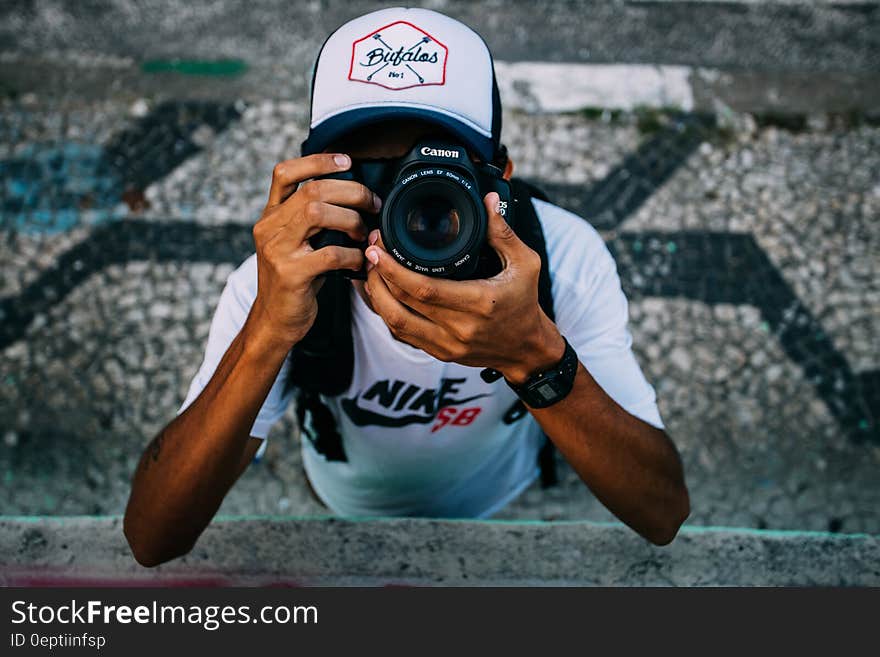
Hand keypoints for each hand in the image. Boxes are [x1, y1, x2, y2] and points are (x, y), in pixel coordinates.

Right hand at [249, 153, 381, 346]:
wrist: (275, 321)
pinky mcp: (291, 275)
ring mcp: (278, 250)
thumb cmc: (294, 280)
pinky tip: (361, 260)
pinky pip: (330, 254)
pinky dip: (353, 255)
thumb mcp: (294, 243)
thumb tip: (352, 195)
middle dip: (351, 192)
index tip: (347, 160)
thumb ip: (310, 219)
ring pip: (317, 213)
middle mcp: (269, 228)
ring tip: (364, 233)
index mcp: (271, 216)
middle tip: (372, 204)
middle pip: (311, 190)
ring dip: (351, 219)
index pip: (284, 173)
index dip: (317, 161)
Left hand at [363, 192, 564, 383]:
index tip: (378, 249)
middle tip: (369, 252)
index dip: (394, 269)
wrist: (527, 350)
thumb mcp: (525, 264)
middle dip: (378, 276)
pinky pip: (403, 335)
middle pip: (402, 305)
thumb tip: (486, 201)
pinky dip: (386, 314)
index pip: (425, 289)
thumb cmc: (525, 304)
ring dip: (376, 297)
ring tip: (369, 272)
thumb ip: (503, 232)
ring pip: (396, 323)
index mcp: (479, 303)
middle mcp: (460, 328)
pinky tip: (379, 294)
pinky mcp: (440, 353)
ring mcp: (447, 345)